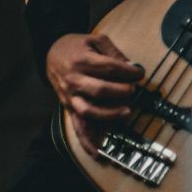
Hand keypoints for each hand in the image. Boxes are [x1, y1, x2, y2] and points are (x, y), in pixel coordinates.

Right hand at [46, 32, 143, 156]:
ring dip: (110, 113)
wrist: (51, 53)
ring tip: (126, 111)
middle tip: (132, 89)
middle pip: (101, 89)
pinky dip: (86, 141)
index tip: (140, 73)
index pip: (110, 68)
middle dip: (122, 91)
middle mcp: (74, 80)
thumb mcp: (95, 40)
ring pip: (89, 110)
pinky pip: (77, 126)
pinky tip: (96, 152)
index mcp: (81, 60)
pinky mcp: (69, 107)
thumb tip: (132, 67)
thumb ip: (113, 52)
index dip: (129, 71)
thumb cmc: (76, 46)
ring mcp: (70, 96)